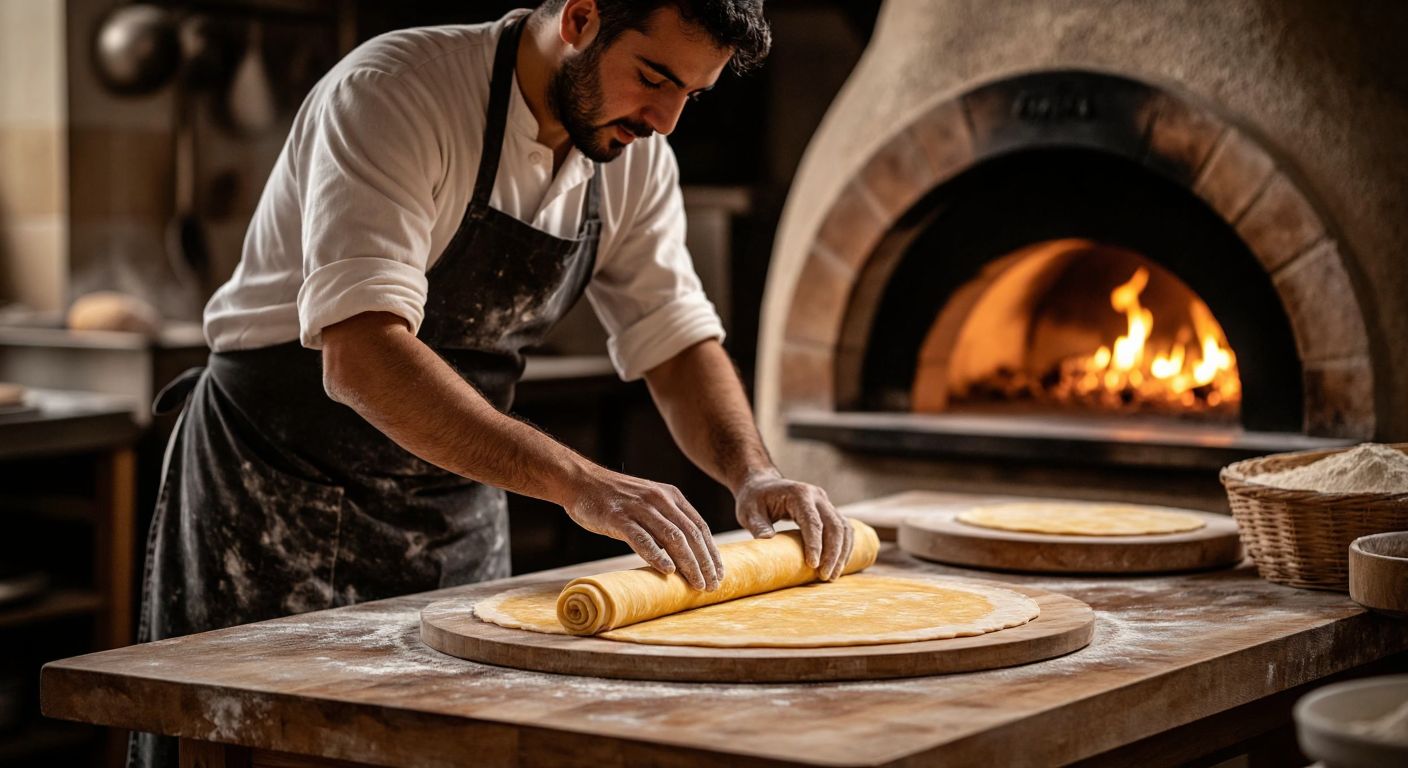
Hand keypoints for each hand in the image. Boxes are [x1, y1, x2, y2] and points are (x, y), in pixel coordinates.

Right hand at [562, 467, 723, 590]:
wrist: (580, 482)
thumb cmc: (615, 499)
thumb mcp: (647, 503)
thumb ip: (665, 521)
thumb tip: (683, 554)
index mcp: (670, 496)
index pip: (699, 527)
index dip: (712, 552)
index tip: (719, 573)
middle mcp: (659, 499)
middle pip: (690, 534)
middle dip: (705, 562)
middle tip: (713, 585)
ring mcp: (639, 508)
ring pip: (672, 538)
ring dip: (688, 564)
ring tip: (696, 584)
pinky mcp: (619, 517)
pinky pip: (642, 539)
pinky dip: (657, 555)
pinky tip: (667, 571)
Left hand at [735, 470, 853, 580]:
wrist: (762, 484)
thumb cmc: (754, 498)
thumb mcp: (749, 511)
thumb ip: (758, 525)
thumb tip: (766, 541)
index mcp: (799, 494)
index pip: (812, 521)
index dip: (815, 544)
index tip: (813, 565)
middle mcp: (817, 496)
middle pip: (834, 526)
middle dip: (833, 553)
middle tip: (826, 576)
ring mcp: (825, 503)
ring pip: (843, 528)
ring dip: (841, 552)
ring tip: (832, 575)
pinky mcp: (828, 511)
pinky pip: (843, 529)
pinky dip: (844, 547)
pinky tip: (838, 564)